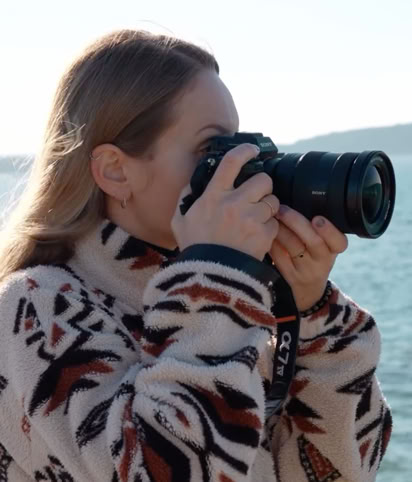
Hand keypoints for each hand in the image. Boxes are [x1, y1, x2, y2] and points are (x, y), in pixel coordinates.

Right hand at [172, 144, 279, 260]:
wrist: (211, 277)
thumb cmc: (195, 248)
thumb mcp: (180, 221)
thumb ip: (186, 198)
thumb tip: (192, 183)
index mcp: (214, 196)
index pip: (232, 163)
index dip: (245, 150)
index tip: (253, 150)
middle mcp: (234, 203)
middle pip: (263, 180)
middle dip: (263, 186)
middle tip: (257, 195)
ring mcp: (251, 218)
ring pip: (273, 201)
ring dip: (267, 207)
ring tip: (256, 219)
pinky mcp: (264, 234)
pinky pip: (275, 222)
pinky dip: (269, 228)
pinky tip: (257, 236)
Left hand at [269, 205, 347, 311]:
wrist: (307, 289)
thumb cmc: (312, 256)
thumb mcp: (323, 245)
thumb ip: (315, 227)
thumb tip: (298, 196)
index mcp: (333, 250)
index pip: (339, 242)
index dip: (329, 230)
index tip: (318, 219)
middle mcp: (322, 261)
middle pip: (312, 241)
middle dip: (296, 222)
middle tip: (282, 208)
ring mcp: (305, 271)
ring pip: (292, 248)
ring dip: (280, 229)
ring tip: (271, 216)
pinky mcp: (288, 276)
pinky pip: (278, 256)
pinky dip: (271, 241)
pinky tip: (264, 231)